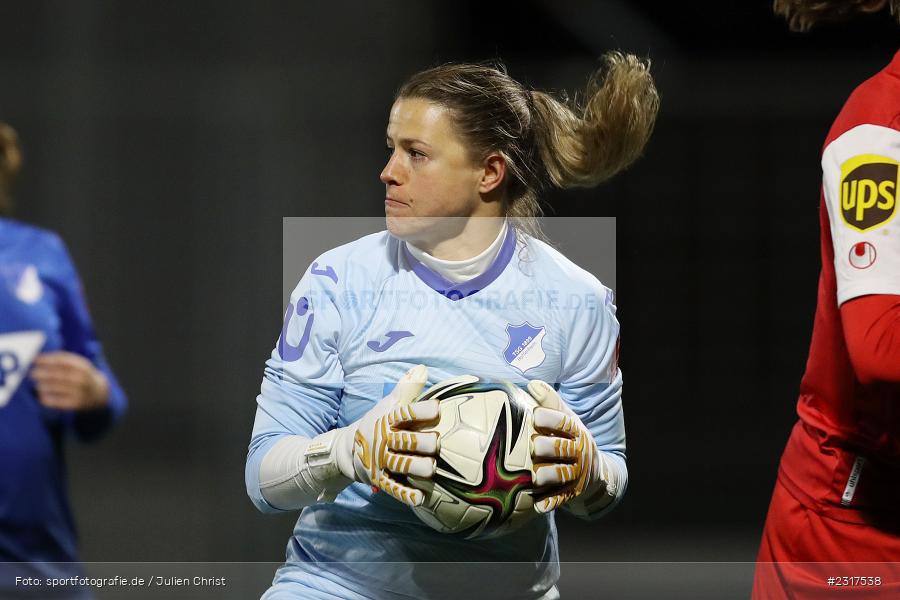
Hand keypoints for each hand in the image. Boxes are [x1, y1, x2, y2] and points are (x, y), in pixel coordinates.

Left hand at [31, 351, 109, 410]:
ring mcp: (80, 391)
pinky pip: (60, 402)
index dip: (47, 360)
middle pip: (60, 374)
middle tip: (33, 374)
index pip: (63, 361)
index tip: (35, 360)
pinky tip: (42, 396)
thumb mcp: (77, 363)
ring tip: (38, 385)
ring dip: (45, 386)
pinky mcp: (77, 403)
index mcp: (82, 366)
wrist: (98, 392)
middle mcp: (82, 378)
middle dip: (44, 373)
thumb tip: (37, 358)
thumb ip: (60, 359)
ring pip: (59, 388)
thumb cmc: (81, 375)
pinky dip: (49, 399)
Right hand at [337, 364, 439, 506]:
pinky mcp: (381, 479)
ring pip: (402, 464)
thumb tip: (422, 368)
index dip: (421, 411)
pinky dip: (406, 494)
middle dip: (423, 442)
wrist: (349, 449)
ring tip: (431, 468)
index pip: (405, 413)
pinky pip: (394, 488)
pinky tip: (420, 497)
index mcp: (388, 419)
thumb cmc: (378, 423)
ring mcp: (382, 461)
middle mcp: (384, 439)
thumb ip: (407, 389)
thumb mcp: (389, 405)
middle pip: (405, 440)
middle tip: (436, 443)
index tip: (438, 408)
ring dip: (417, 466)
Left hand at [528, 380, 598, 513]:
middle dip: (547, 447)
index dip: (550, 418)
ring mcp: (577, 474)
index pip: (565, 422)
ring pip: (562, 474)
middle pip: (562, 448)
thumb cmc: (569, 439)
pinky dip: (550, 502)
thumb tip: (532, 383)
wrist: (595, 472)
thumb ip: (550, 402)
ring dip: (548, 475)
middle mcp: (579, 452)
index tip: (535, 415)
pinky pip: (560, 499)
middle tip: (532, 447)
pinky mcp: (572, 493)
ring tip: (534, 477)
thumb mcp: (566, 419)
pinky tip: (537, 505)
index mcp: (576, 431)